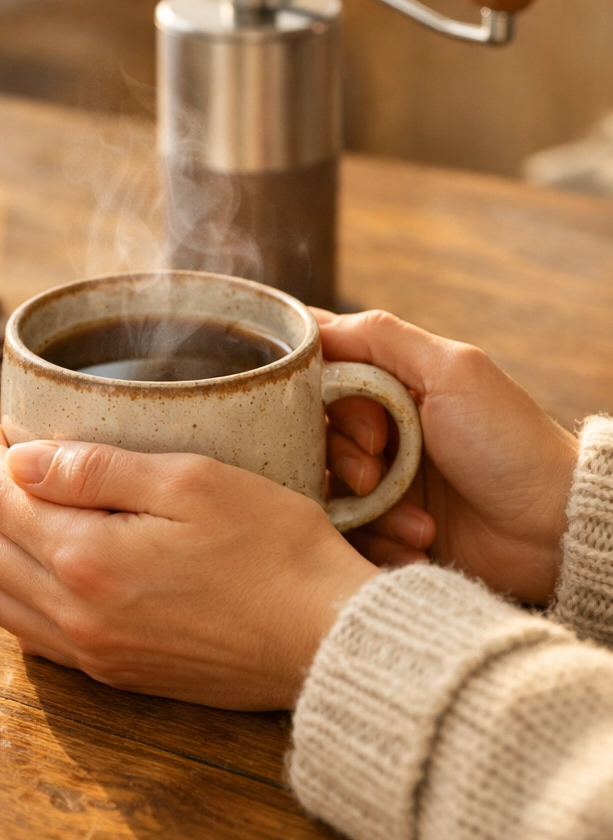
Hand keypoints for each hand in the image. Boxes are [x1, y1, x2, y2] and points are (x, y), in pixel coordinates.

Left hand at [0, 416, 376, 709]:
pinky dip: (16, 592)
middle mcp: (78, 614)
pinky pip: (32, 636)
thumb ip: (96, 471)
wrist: (328, 639)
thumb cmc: (274, 548)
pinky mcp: (118, 673)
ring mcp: (95, 651)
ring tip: (12, 504)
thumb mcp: (190, 483)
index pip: (1, 499)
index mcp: (90, 559)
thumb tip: (17, 460)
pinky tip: (40, 565)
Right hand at [319, 310, 577, 604]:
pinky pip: (351, 535)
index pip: (320, 372)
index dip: (314, 389)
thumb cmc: (509, 442)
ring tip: (418, 521)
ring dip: (369, 507)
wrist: (554, 528)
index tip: (332, 405)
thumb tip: (312, 322)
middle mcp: (379, 429)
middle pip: (315, 435)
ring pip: (329, 489)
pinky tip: (419, 544)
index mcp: (390, 385)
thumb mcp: (451, 371)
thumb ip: (380, 337)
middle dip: (343, 456)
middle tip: (377, 468)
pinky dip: (381, 542)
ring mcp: (382, 481)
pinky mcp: (387, 529)